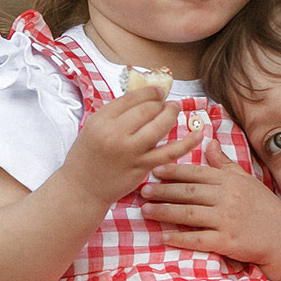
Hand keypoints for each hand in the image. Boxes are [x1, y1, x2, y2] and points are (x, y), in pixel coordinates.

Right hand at [56, 86, 201, 208]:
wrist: (82, 188)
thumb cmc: (88, 156)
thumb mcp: (94, 127)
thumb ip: (116, 113)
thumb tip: (144, 97)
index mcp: (101, 120)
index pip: (131, 98)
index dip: (150, 92)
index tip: (159, 92)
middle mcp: (115, 134)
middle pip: (147, 109)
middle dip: (161, 103)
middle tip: (167, 103)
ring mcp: (130, 151)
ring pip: (160, 126)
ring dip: (172, 115)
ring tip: (175, 110)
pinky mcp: (142, 167)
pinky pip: (169, 152)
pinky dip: (186, 143)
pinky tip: (198, 134)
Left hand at [142, 143, 280, 280]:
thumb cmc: (264, 208)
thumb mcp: (247, 180)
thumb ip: (224, 163)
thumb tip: (209, 142)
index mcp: (230, 181)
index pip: (197, 173)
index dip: (173, 171)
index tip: (154, 170)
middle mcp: (228, 198)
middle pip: (188, 192)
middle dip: (163, 190)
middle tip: (142, 190)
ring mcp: (227, 220)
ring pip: (188, 214)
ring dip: (164, 212)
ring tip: (145, 211)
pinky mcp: (228, 241)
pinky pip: (198, 239)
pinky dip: (180, 238)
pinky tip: (163, 237)